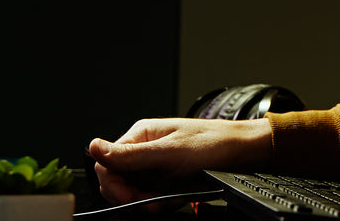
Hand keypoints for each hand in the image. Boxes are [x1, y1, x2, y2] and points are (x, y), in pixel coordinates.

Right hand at [88, 117, 271, 206]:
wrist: (246, 152)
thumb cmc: (215, 144)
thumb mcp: (169, 152)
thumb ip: (131, 155)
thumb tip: (93, 147)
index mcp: (141, 134)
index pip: (107, 163)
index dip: (114, 185)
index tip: (129, 199)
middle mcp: (145, 147)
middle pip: (118, 180)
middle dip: (132, 196)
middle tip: (152, 204)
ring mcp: (157, 163)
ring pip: (135, 190)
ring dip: (147, 200)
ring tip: (167, 201)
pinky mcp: (168, 177)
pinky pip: (153, 194)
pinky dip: (161, 201)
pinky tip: (176, 198)